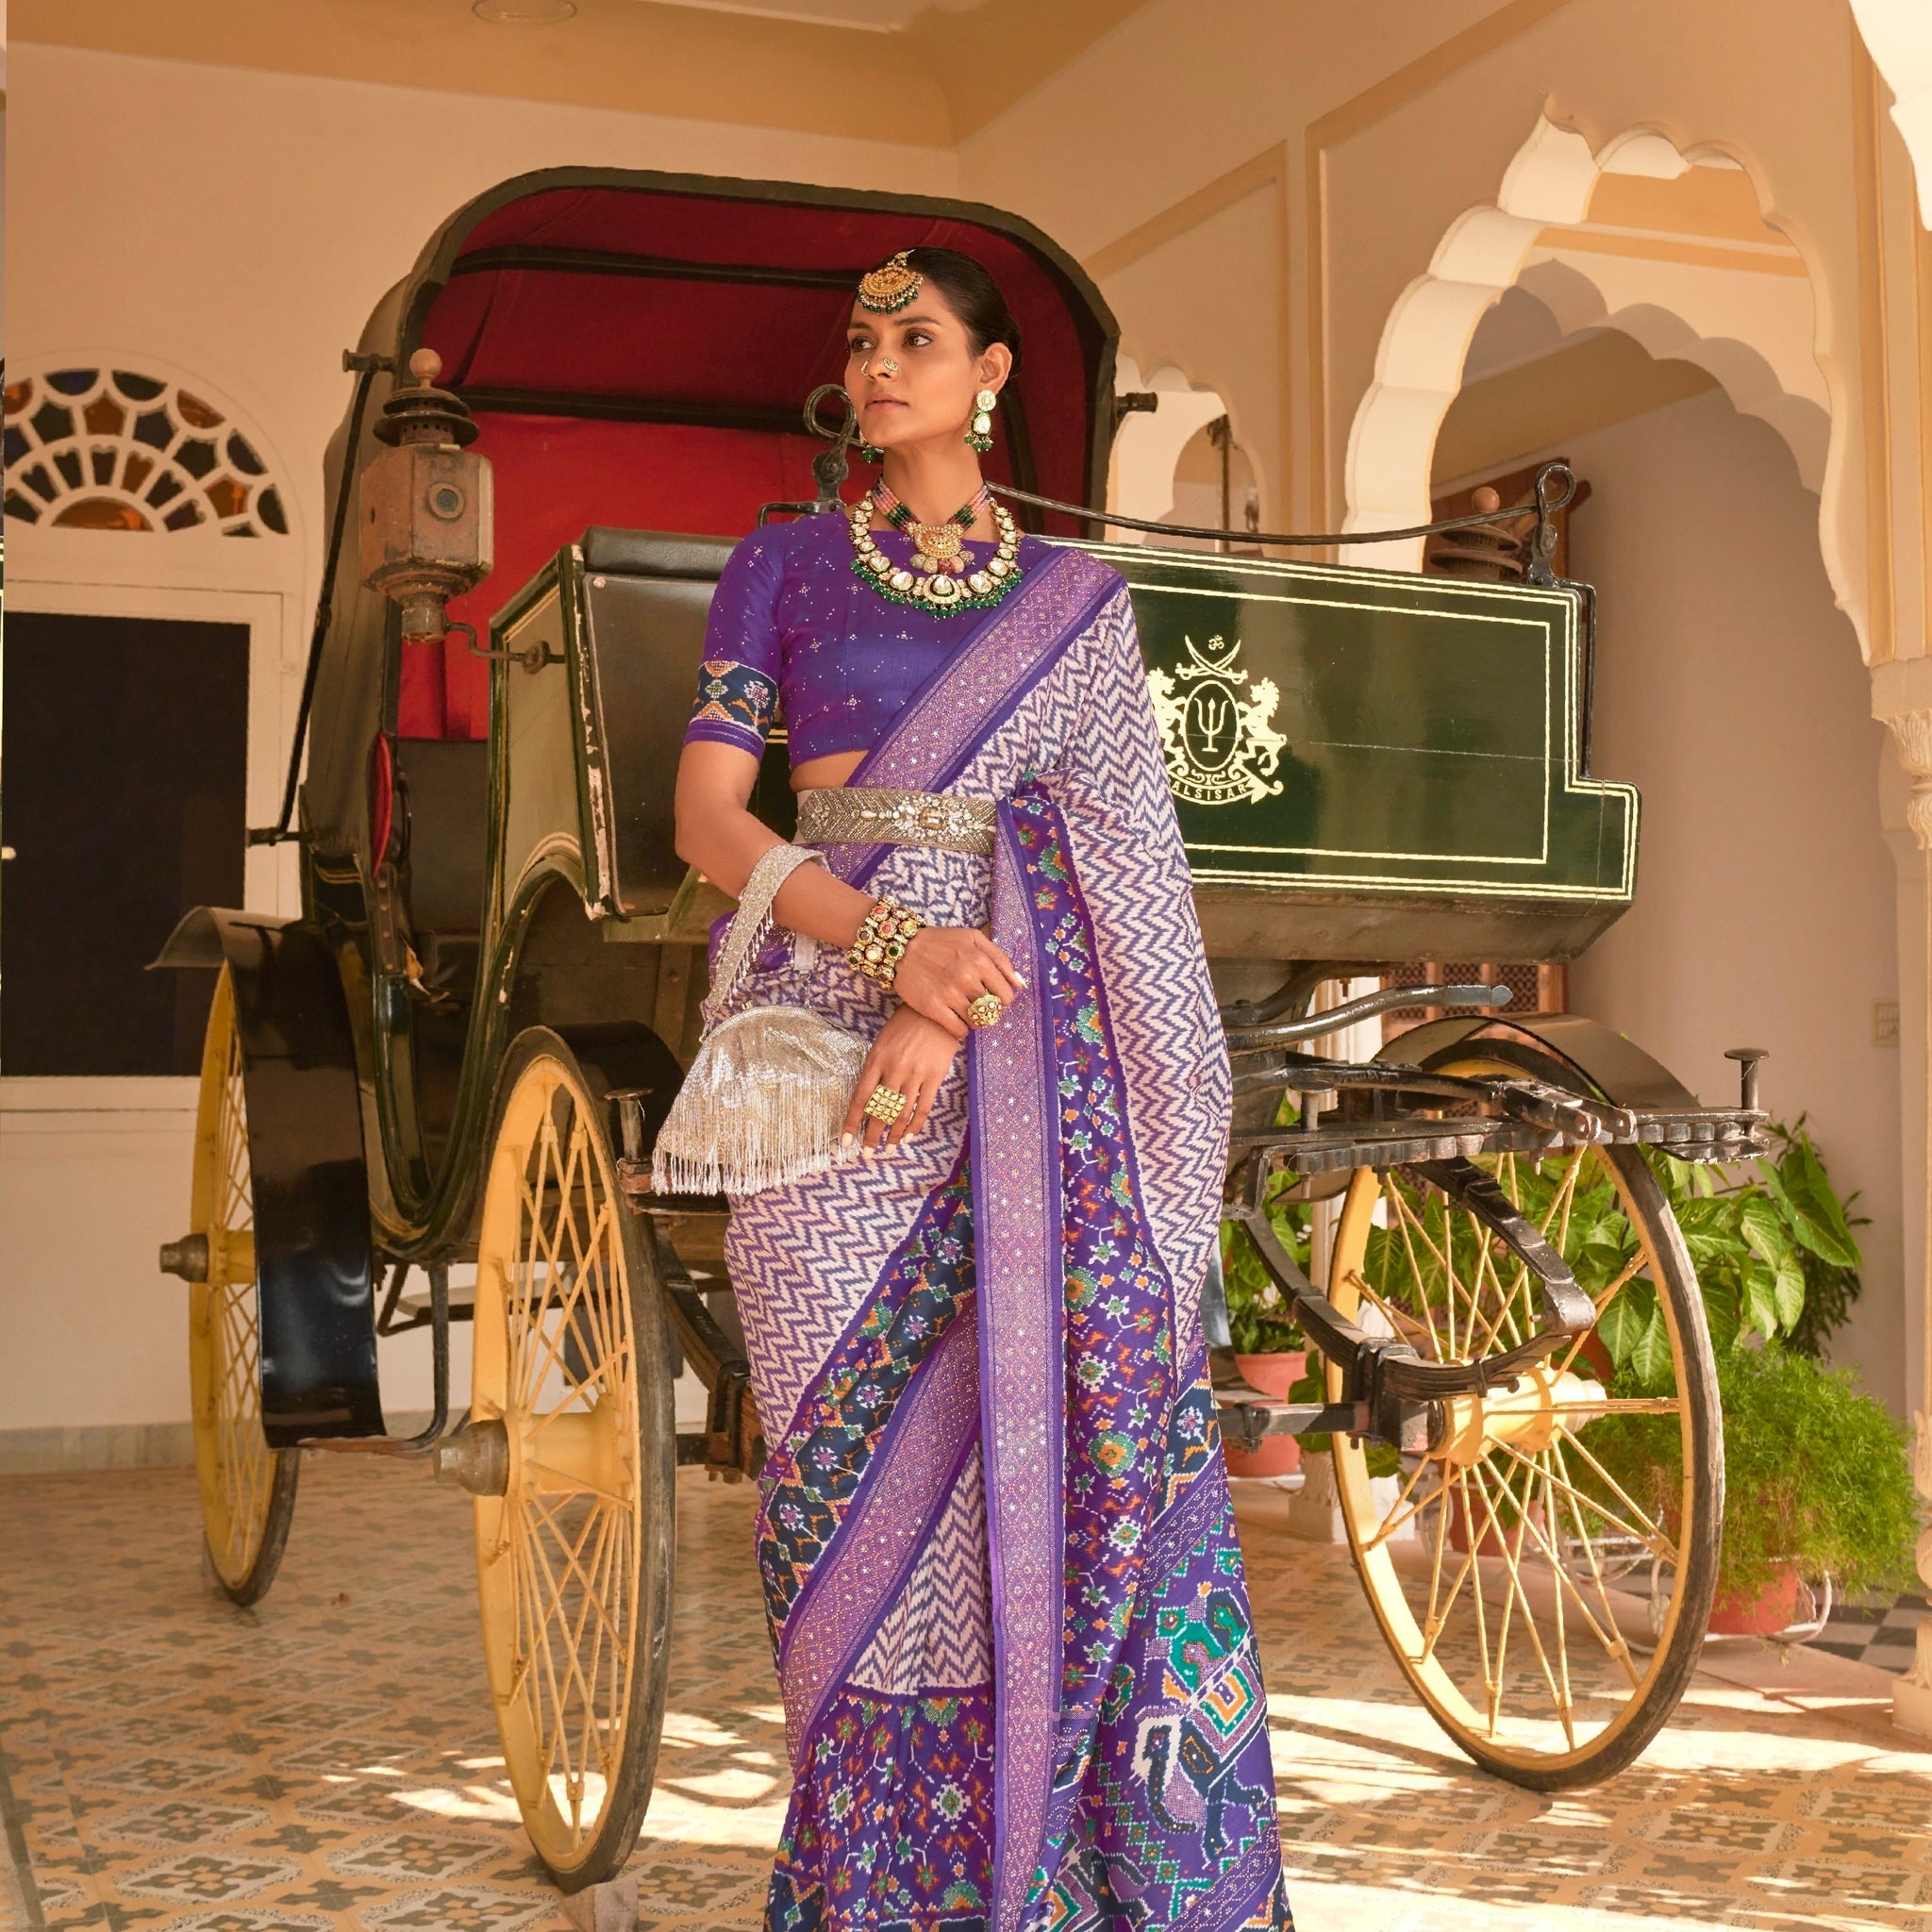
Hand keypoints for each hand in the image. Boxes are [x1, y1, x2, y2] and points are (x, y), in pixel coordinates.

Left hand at [844, 1007, 963, 1151]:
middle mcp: (894, 1069)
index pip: (860, 1098)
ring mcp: (915, 1074)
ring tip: (888, 1149)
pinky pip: (923, 1108)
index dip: (852, 1123)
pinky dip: (915, 1125)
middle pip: (880, 1111)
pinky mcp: (935, 1077)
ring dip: (893, 1135)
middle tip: (867, 1153)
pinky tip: (908, 1136)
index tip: (845, 1142)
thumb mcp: (881, 1042)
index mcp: (875, 1059)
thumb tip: (868, 1101)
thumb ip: (874, 1069)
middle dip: (872, 1136)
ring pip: (901, 1113)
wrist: (936, 1011)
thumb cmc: (905, 1025)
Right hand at [892, 923, 1021, 1039]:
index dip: (1003, 999)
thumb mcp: (972, 938)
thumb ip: (999, 957)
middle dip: (989, 1009)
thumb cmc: (940, 941)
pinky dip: (961, 1030)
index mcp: (979, 960)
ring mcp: (950, 994)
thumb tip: (1019, 983)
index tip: (995, 998)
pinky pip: (958, 1030)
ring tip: (969, 1014)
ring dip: (976, 1021)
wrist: (902, 948)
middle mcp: (967, 978)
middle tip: (980, 1006)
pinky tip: (957, 1023)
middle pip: (992, 1009)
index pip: (1006, 993)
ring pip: (977, 1021)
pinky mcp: (934, 1008)